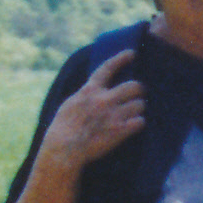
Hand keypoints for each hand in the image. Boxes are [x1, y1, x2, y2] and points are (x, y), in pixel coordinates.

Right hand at [39, 49, 144, 168]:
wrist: (64, 149)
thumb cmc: (62, 128)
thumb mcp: (70, 104)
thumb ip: (85, 95)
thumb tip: (94, 90)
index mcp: (90, 91)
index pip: (108, 68)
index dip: (121, 59)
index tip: (131, 53)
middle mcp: (104, 99)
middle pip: (134, 86)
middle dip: (138, 90)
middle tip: (137, 95)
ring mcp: (113, 114)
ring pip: (139, 104)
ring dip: (138, 108)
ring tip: (133, 113)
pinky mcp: (120, 131)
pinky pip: (140, 121)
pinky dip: (138, 123)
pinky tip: (133, 125)